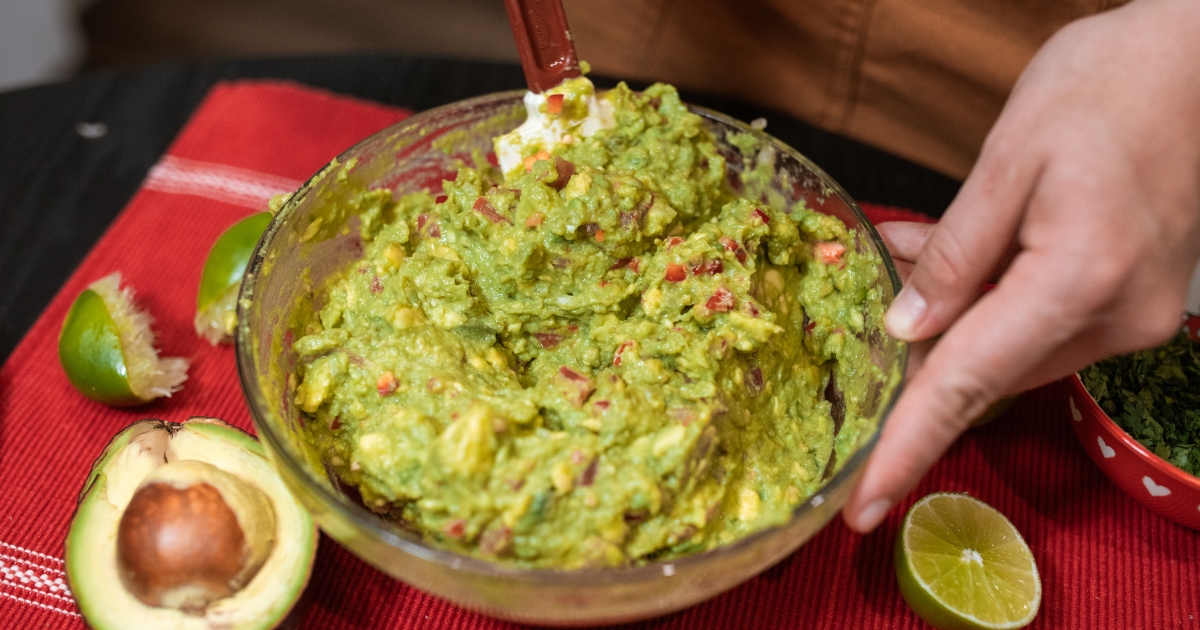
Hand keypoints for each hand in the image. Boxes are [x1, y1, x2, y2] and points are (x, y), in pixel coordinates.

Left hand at [843, 0, 1199, 532]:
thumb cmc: (1108, 88)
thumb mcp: (1007, 159)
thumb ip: (953, 255)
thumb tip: (906, 331)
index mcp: (1075, 281)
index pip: (966, 386)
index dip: (906, 449)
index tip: (862, 508)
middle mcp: (1112, 318)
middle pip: (983, 371)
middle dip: (914, 351)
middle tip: (865, 291)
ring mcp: (1130, 316)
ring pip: (1007, 349)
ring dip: (949, 320)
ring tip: (907, 248)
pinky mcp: (1130, 303)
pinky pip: (1038, 324)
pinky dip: (989, 303)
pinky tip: (955, 259)